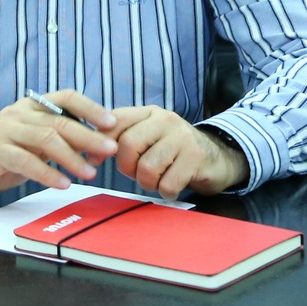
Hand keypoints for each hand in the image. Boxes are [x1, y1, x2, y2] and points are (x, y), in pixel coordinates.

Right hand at [0, 90, 118, 200]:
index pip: (65, 97)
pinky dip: (47, 173)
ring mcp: (5, 131)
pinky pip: (26, 161)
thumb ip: (61, 140)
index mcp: (31, 106)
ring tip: (90, 172)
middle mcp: (18, 113)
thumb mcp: (35, 143)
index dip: (90, 108)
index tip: (112, 123)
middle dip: (88, 136)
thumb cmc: (6, 154)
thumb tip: (98, 147)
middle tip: (110, 150)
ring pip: (45, 139)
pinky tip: (63, 183)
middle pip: (59, 121)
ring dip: (72, 157)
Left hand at [106, 106, 247, 198]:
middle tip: (137, 174)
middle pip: (128, 145)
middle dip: (127, 168)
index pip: (116, 120)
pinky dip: (166, 192)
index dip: (100, 142)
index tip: (96, 160)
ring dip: (148, 183)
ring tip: (157, 181)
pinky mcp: (196, 157)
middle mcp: (165, 120)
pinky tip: (172, 187)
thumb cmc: (173, 151)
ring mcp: (182, 137)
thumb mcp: (149, 137)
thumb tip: (88, 151)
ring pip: (147, 167)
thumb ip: (121, 139)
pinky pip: (168, 183)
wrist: (217, 157)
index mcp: (149, 113)